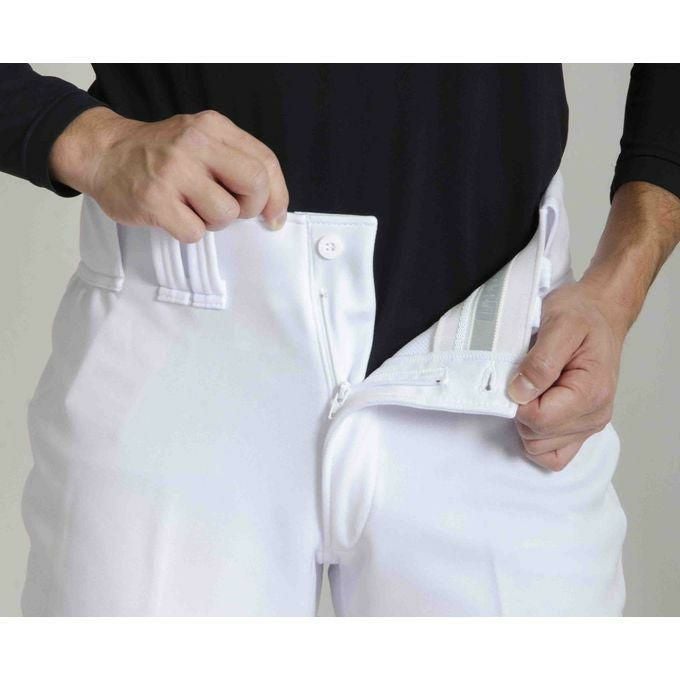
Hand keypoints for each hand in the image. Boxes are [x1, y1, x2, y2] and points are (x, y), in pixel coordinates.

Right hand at [49, 107, 288, 241]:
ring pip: (225, 214)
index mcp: (213, 127)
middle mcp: (195, 144)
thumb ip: (236, 162)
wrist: (104, 153)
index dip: (277, 195)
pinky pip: (195, 233)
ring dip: (215, 222)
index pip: (265, 162)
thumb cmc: (160, 154)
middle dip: (250, 208)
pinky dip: (189, 231)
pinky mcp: (155, 200)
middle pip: (254, 185)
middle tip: (229, 209)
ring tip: (193, 209)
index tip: (273, 215)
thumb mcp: (201, 140)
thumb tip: (273, 206)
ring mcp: (173, 172)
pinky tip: (174, 216)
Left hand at [507, 281, 625, 470]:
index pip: (538, 420)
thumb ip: (540, 362)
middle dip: (521, 411)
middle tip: (527, 379)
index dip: (518, 401)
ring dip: (527, 423)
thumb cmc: (581, 314)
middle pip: (536, 438)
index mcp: (591, 392)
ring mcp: (589, 424)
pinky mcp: (581, 427)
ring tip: (534, 390)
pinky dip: (538, 438)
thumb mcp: (559, 324)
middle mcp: (594, 415)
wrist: (600, 311)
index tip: (520, 376)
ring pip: (540, 449)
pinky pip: (553, 454)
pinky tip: (535, 409)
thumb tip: (519, 393)